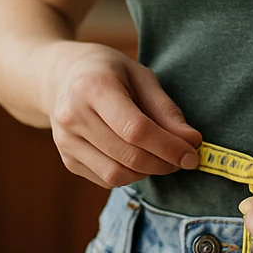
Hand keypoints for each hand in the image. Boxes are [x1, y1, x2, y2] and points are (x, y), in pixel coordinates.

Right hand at [42, 42, 202, 189]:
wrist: (60, 76)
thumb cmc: (107, 72)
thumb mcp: (140, 76)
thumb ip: (165, 109)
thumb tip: (191, 141)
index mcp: (93, 87)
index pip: (135, 129)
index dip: (169, 147)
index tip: (192, 154)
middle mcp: (73, 116)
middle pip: (128, 156)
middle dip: (164, 163)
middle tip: (183, 158)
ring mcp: (66, 140)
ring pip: (116, 175)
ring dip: (148, 172)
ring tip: (161, 157)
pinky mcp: (67, 159)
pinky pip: (106, 180)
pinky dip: (130, 175)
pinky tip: (137, 157)